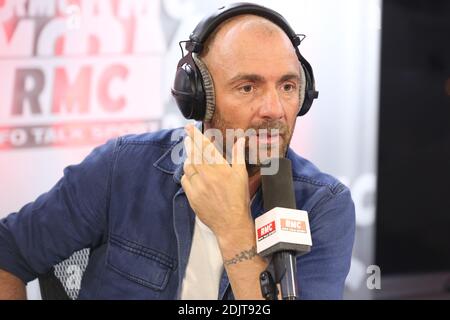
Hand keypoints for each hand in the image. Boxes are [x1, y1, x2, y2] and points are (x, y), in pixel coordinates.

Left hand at [181, 125, 252, 239]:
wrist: (231, 223)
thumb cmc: (239, 199)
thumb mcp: (242, 175)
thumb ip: (238, 155)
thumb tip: (240, 139)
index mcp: (220, 168)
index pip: (205, 146)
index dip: (196, 135)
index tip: (189, 127)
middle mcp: (208, 175)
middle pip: (194, 154)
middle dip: (189, 142)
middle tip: (187, 135)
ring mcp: (198, 186)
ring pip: (188, 166)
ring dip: (188, 157)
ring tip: (190, 153)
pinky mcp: (192, 196)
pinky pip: (184, 180)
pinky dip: (186, 174)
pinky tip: (190, 172)